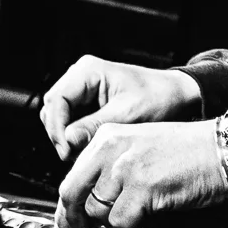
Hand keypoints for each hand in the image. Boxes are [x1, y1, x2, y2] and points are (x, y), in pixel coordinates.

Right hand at [37, 56, 202, 157]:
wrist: (175, 96)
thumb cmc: (158, 98)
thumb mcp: (128, 114)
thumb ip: (96, 126)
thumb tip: (68, 139)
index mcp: (88, 71)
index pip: (56, 99)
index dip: (57, 127)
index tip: (67, 149)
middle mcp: (81, 77)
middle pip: (52, 109)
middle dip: (60, 134)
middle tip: (73, 156)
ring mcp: (82, 90)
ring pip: (58, 117)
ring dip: (66, 137)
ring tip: (82, 153)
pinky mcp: (87, 103)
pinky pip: (70, 121)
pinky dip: (75, 136)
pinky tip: (87, 148)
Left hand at [52, 120, 227, 227]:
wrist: (224, 150)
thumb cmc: (190, 153)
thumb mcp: (140, 150)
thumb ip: (109, 172)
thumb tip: (87, 208)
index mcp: (108, 136)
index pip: (71, 177)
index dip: (66, 209)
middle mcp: (111, 149)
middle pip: (72, 195)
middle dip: (78, 223)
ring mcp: (125, 167)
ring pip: (97, 212)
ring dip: (116, 222)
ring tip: (140, 211)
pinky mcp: (142, 188)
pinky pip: (122, 222)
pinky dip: (135, 225)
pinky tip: (152, 211)